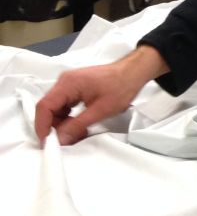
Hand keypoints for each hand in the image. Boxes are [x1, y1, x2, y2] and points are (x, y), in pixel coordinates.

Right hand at [34, 45, 169, 145]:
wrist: (134, 73)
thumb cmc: (121, 87)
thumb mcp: (101, 110)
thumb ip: (77, 125)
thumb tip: (60, 139)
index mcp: (68, 84)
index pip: (44, 106)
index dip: (43, 126)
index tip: (48, 142)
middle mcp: (65, 82)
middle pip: (48, 108)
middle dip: (54, 127)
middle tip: (66, 141)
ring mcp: (70, 84)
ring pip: (56, 108)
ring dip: (63, 123)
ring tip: (77, 133)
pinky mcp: (76, 88)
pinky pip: (65, 105)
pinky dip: (69, 117)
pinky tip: (79, 125)